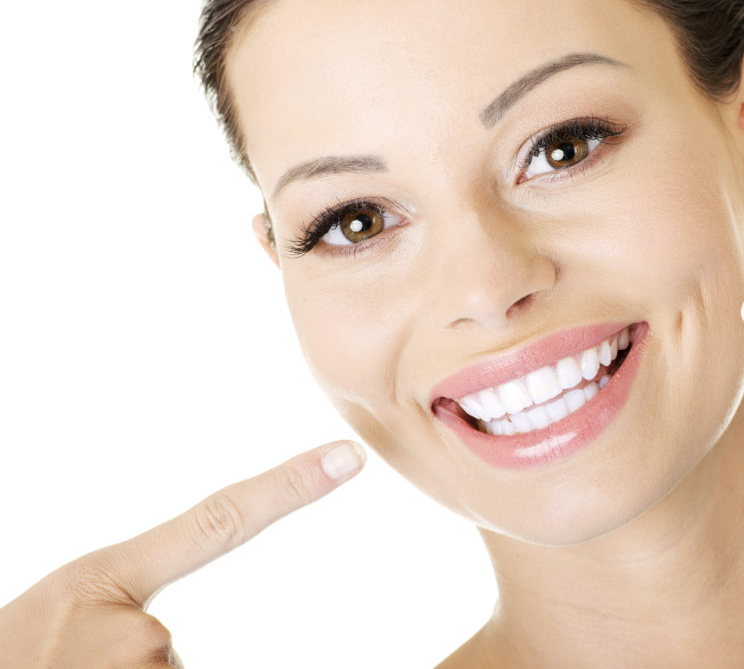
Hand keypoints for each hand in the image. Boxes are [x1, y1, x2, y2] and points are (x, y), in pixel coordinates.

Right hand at [0, 440, 365, 666]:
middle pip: (172, 645)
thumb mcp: (61, 614)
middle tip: (75, 668)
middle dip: (137, 664)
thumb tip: (161, 637)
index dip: (288, 489)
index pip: (218, 521)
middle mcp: (138, 629)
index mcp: (104, 579)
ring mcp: (146, 667)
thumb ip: (122, 612)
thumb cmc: (12, 657)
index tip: (347, 457)